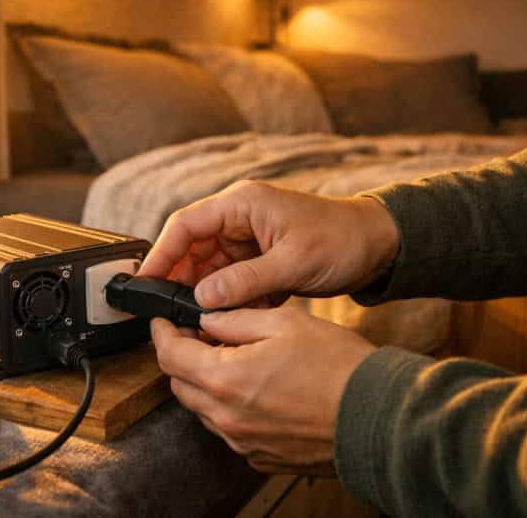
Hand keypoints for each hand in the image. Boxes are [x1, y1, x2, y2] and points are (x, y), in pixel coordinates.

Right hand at [138, 180, 399, 308]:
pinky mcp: (257, 260)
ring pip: (208, 268)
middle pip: (191, 248)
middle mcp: (238, 219)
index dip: (162, 253)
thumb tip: (203, 299)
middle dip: (180, 280)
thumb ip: (245, 281)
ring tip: (196, 322)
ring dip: (203, 295)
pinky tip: (225, 321)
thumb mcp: (293, 263)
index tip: (146, 282)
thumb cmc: (342, 241)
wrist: (380, 246)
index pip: (185, 225)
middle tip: (168, 313)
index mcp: (241, 205)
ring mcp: (247, 240)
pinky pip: (229, 281)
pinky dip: (225, 300)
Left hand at [150, 308, 375, 474]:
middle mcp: (227, 418)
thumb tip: (207, 318)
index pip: (169, 357)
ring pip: (203, 410)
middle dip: (182, 358)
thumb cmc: (337, 367)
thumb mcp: (283, 323)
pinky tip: (255, 389)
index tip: (163, 322)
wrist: (379, 418)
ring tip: (232, 360)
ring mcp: (243, 442)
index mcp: (225, 380)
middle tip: (199, 336)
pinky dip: (230, 408)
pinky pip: (229, 430)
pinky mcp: (261, 457)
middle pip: (180, 385)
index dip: (161, 334)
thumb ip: (235, 319)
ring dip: (206, 384)